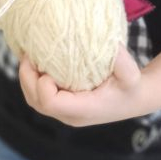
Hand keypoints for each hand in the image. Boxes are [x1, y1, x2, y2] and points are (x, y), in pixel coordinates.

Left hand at [18, 45, 147, 126]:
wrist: (133, 99)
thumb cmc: (131, 87)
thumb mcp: (132, 75)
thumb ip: (124, 63)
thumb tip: (111, 44)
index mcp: (83, 110)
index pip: (51, 103)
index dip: (42, 85)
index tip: (47, 67)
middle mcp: (70, 115)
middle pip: (36, 102)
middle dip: (27, 78)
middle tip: (28, 55)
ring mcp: (65, 113)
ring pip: (34, 101)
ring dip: (27, 79)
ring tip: (29, 57)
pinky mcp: (63, 106)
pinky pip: (39, 97)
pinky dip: (33, 80)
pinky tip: (36, 62)